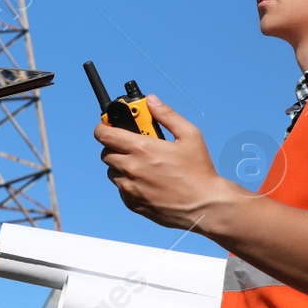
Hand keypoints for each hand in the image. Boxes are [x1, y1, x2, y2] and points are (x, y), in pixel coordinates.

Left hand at [95, 95, 231, 229]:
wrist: (204, 207)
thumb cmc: (199, 170)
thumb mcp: (189, 135)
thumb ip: (167, 115)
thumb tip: (151, 100)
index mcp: (142, 149)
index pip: (104, 134)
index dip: (102, 127)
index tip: (107, 126)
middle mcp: (131, 169)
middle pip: (105, 153)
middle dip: (115, 146)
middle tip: (131, 144)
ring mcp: (130, 188)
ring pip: (112, 172)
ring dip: (121, 165)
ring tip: (141, 163)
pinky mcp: (133, 204)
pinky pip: (121, 189)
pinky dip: (128, 182)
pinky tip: (146, 180)